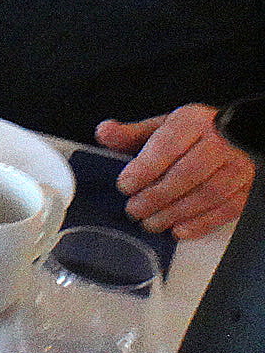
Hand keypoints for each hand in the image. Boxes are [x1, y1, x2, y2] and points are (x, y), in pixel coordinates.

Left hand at [97, 103, 254, 239]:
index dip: (144, 169)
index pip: (167, 146)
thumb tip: (104, 132)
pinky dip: (201, 224)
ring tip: (150, 223)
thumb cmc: (194, 134)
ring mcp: (238, 167)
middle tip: (134, 210)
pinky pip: (228, 209)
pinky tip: (179, 230)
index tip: (125, 185)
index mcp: (194, 122)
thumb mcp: (162, 127)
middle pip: (188, 174)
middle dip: (156, 196)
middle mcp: (220, 143)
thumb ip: (132, 134)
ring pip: (208, 194)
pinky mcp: (248, 188)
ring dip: (175, 213)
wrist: (236, 138)